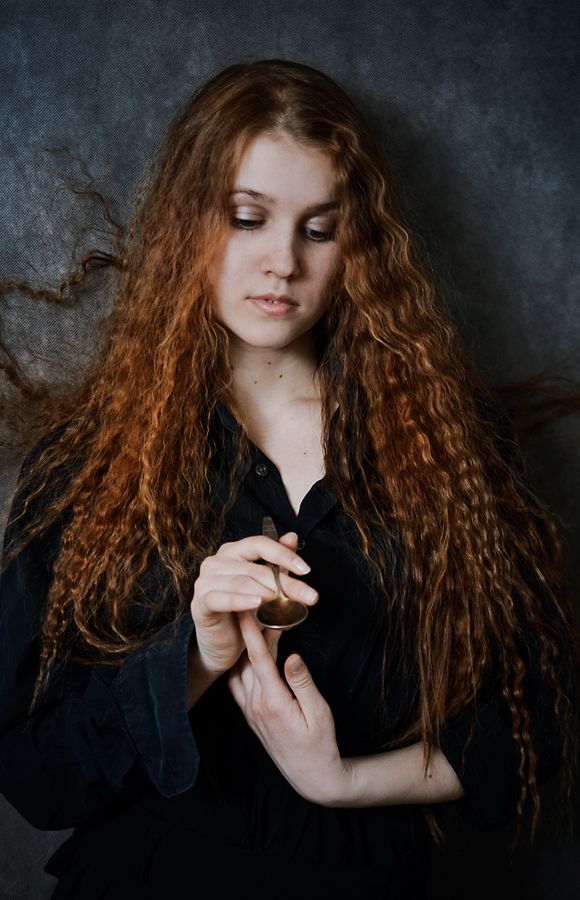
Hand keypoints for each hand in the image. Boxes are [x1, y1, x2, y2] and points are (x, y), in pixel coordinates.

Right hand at [190, 531, 316, 675]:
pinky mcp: (200, 602)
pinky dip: (240, 600)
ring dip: (267, 592)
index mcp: (232, 552)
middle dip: (285, 583)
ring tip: (286, 602)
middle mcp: (216, 562)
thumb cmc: (243, 613)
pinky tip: (257, 603)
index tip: (307, 570)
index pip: (260, 544)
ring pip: (241, 582)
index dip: (284, 554)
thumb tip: (292, 537)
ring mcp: (205, 581)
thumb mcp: (265, 588)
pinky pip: (221, 598)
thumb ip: (277, 564)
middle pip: (255, 568)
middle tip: (309, 596)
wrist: (221, 644)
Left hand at [227, 611, 352, 805]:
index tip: (245, 610)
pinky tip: (247, 656)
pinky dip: (241, 666)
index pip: (258, 659)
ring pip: (242, 672)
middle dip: (251, 633)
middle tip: (256, 608)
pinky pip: (238, 686)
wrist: (311, 776)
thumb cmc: (320, 743)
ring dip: (246, 649)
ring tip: (252, 627)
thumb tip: (291, 656)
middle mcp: (256, 705)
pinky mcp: (251, 716)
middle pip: (248, 660)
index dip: (250, 633)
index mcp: (273, 701)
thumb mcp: (319, 712)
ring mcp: (251, 712)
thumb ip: (303, 683)